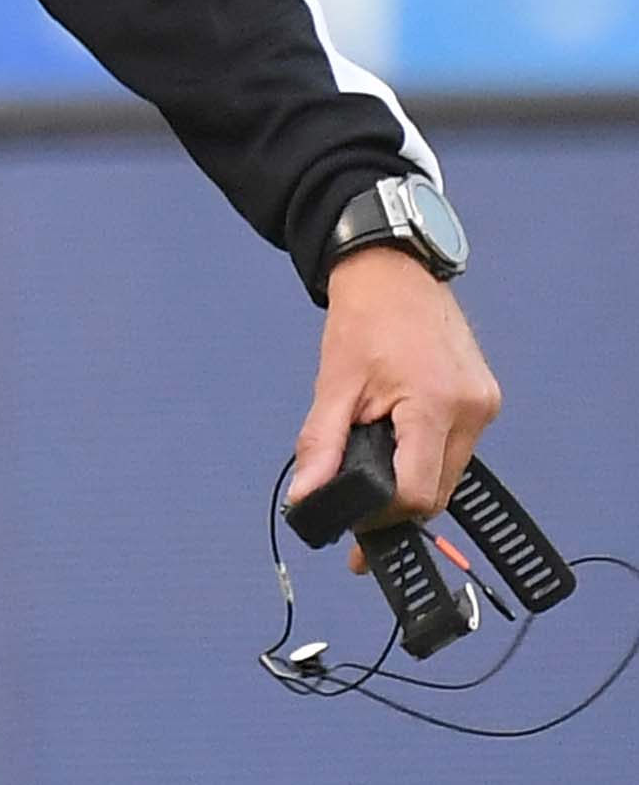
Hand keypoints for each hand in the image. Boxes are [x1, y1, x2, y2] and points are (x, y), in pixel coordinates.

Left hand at [291, 248, 502, 569]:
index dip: (383, 513)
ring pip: (449, 474)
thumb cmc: (363, 320)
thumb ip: (320, 445)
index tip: (353, 520)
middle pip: (437, 490)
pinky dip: (425, 455)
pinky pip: (456, 448)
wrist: (393, 272)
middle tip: (356, 503)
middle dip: (396, 503)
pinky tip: (397, 444)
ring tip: (372, 465)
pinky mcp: (486, 401)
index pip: (418, 492)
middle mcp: (473, 411)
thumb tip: (307, 498)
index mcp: (436, 405)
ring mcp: (485, 406)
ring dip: (412, 478)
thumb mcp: (333, 383)